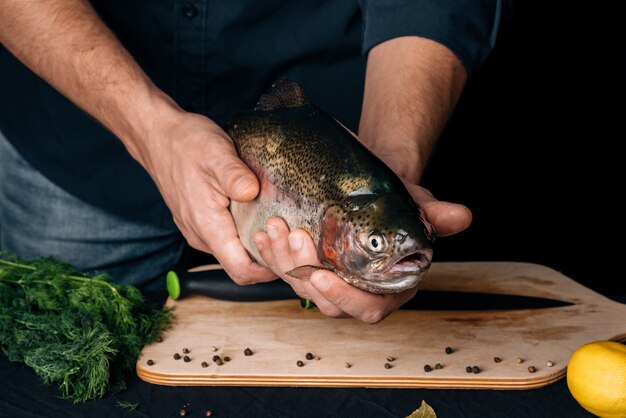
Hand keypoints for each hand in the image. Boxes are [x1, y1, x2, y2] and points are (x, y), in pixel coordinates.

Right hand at [138, 110, 275, 283]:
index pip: (241, 271)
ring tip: (282, 226)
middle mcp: (202, 236)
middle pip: (241, 266)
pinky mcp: (201, 223)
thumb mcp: (216, 153)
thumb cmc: (186, 144)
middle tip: (294, 238)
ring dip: (258, 247)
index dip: (269, 270)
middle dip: (269, 259)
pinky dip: (246, 235)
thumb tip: (253, 192)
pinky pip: (227, 240)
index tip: (291, 254)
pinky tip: (262, 216)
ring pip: (234, 253)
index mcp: (208, 226)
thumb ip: (235, 175)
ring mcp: (199, 231)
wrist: (158, 137)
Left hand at [252, 187, 470, 322]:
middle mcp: (357, 290)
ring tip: (274, 231)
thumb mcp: (415, 206)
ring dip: (282, 262)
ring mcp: (329, 280)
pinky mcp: (307, 267)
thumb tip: (462, 216)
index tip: (322, 276)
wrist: (370, 190)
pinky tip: (264, 234)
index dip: (344, 299)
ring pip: (300, 285)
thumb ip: (435, 214)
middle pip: (326, 301)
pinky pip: (287, 270)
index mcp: (388, 288)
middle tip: (292, 239)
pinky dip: (272, 255)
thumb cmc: (395, 203)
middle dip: (303, 274)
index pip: (368, 308)